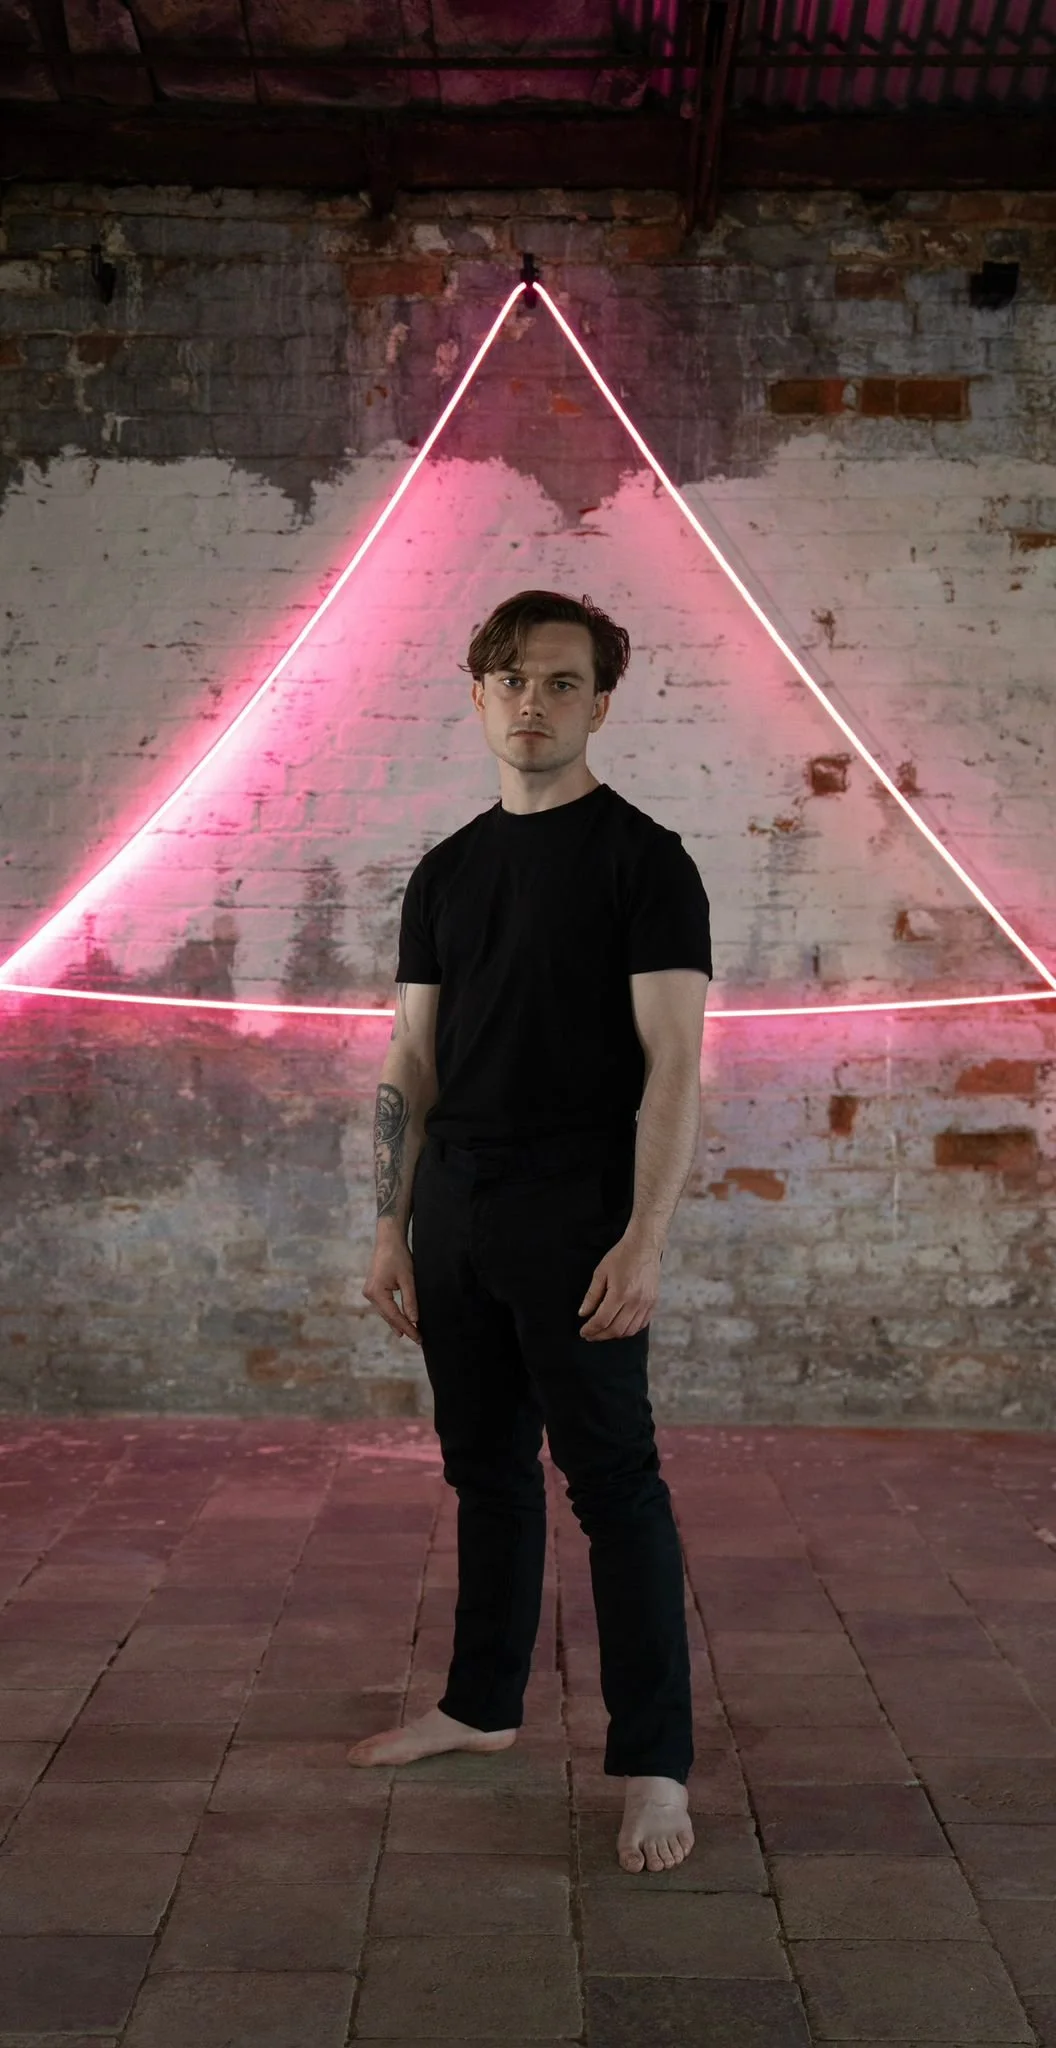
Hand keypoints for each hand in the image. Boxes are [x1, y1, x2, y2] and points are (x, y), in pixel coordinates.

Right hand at [362, 1230, 421, 1344]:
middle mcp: (370, 1295)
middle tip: (417, 1339)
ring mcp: (369, 1292)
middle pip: (388, 1316)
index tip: (418, 1338)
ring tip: (410, 1333)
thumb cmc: (399, 1256)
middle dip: (403, 1327)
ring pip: (385, 1312)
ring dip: (397, 1322)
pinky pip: (383, 1306)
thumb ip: (410, 1300)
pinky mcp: (372, 1289)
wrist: (388, 1240)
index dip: (407, 1328)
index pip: (394, 1316)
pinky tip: (399, 1320)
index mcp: (377, 1293)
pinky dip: (392, 1313)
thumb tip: (414, 1320)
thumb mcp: (408, 1279)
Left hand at [578, 1229, 662, 1340]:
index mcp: (620, 1293)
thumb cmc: (621, 1256)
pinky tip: (620, 1326)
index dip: (591, 1329)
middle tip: (590, 1335)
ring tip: (603, 1332)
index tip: (583, 1332)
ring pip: (630, 1330)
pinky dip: (630, 1330)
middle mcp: (635, 1301)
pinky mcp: (653, 1302)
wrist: (645, 1245)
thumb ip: (592, 1295)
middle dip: (600, 1335)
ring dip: (614, 1335)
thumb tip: (583, 1313)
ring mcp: (646, 1303)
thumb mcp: (601, 1272)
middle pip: (616, 1329)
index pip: (602, 1320)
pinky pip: (642, 1324)